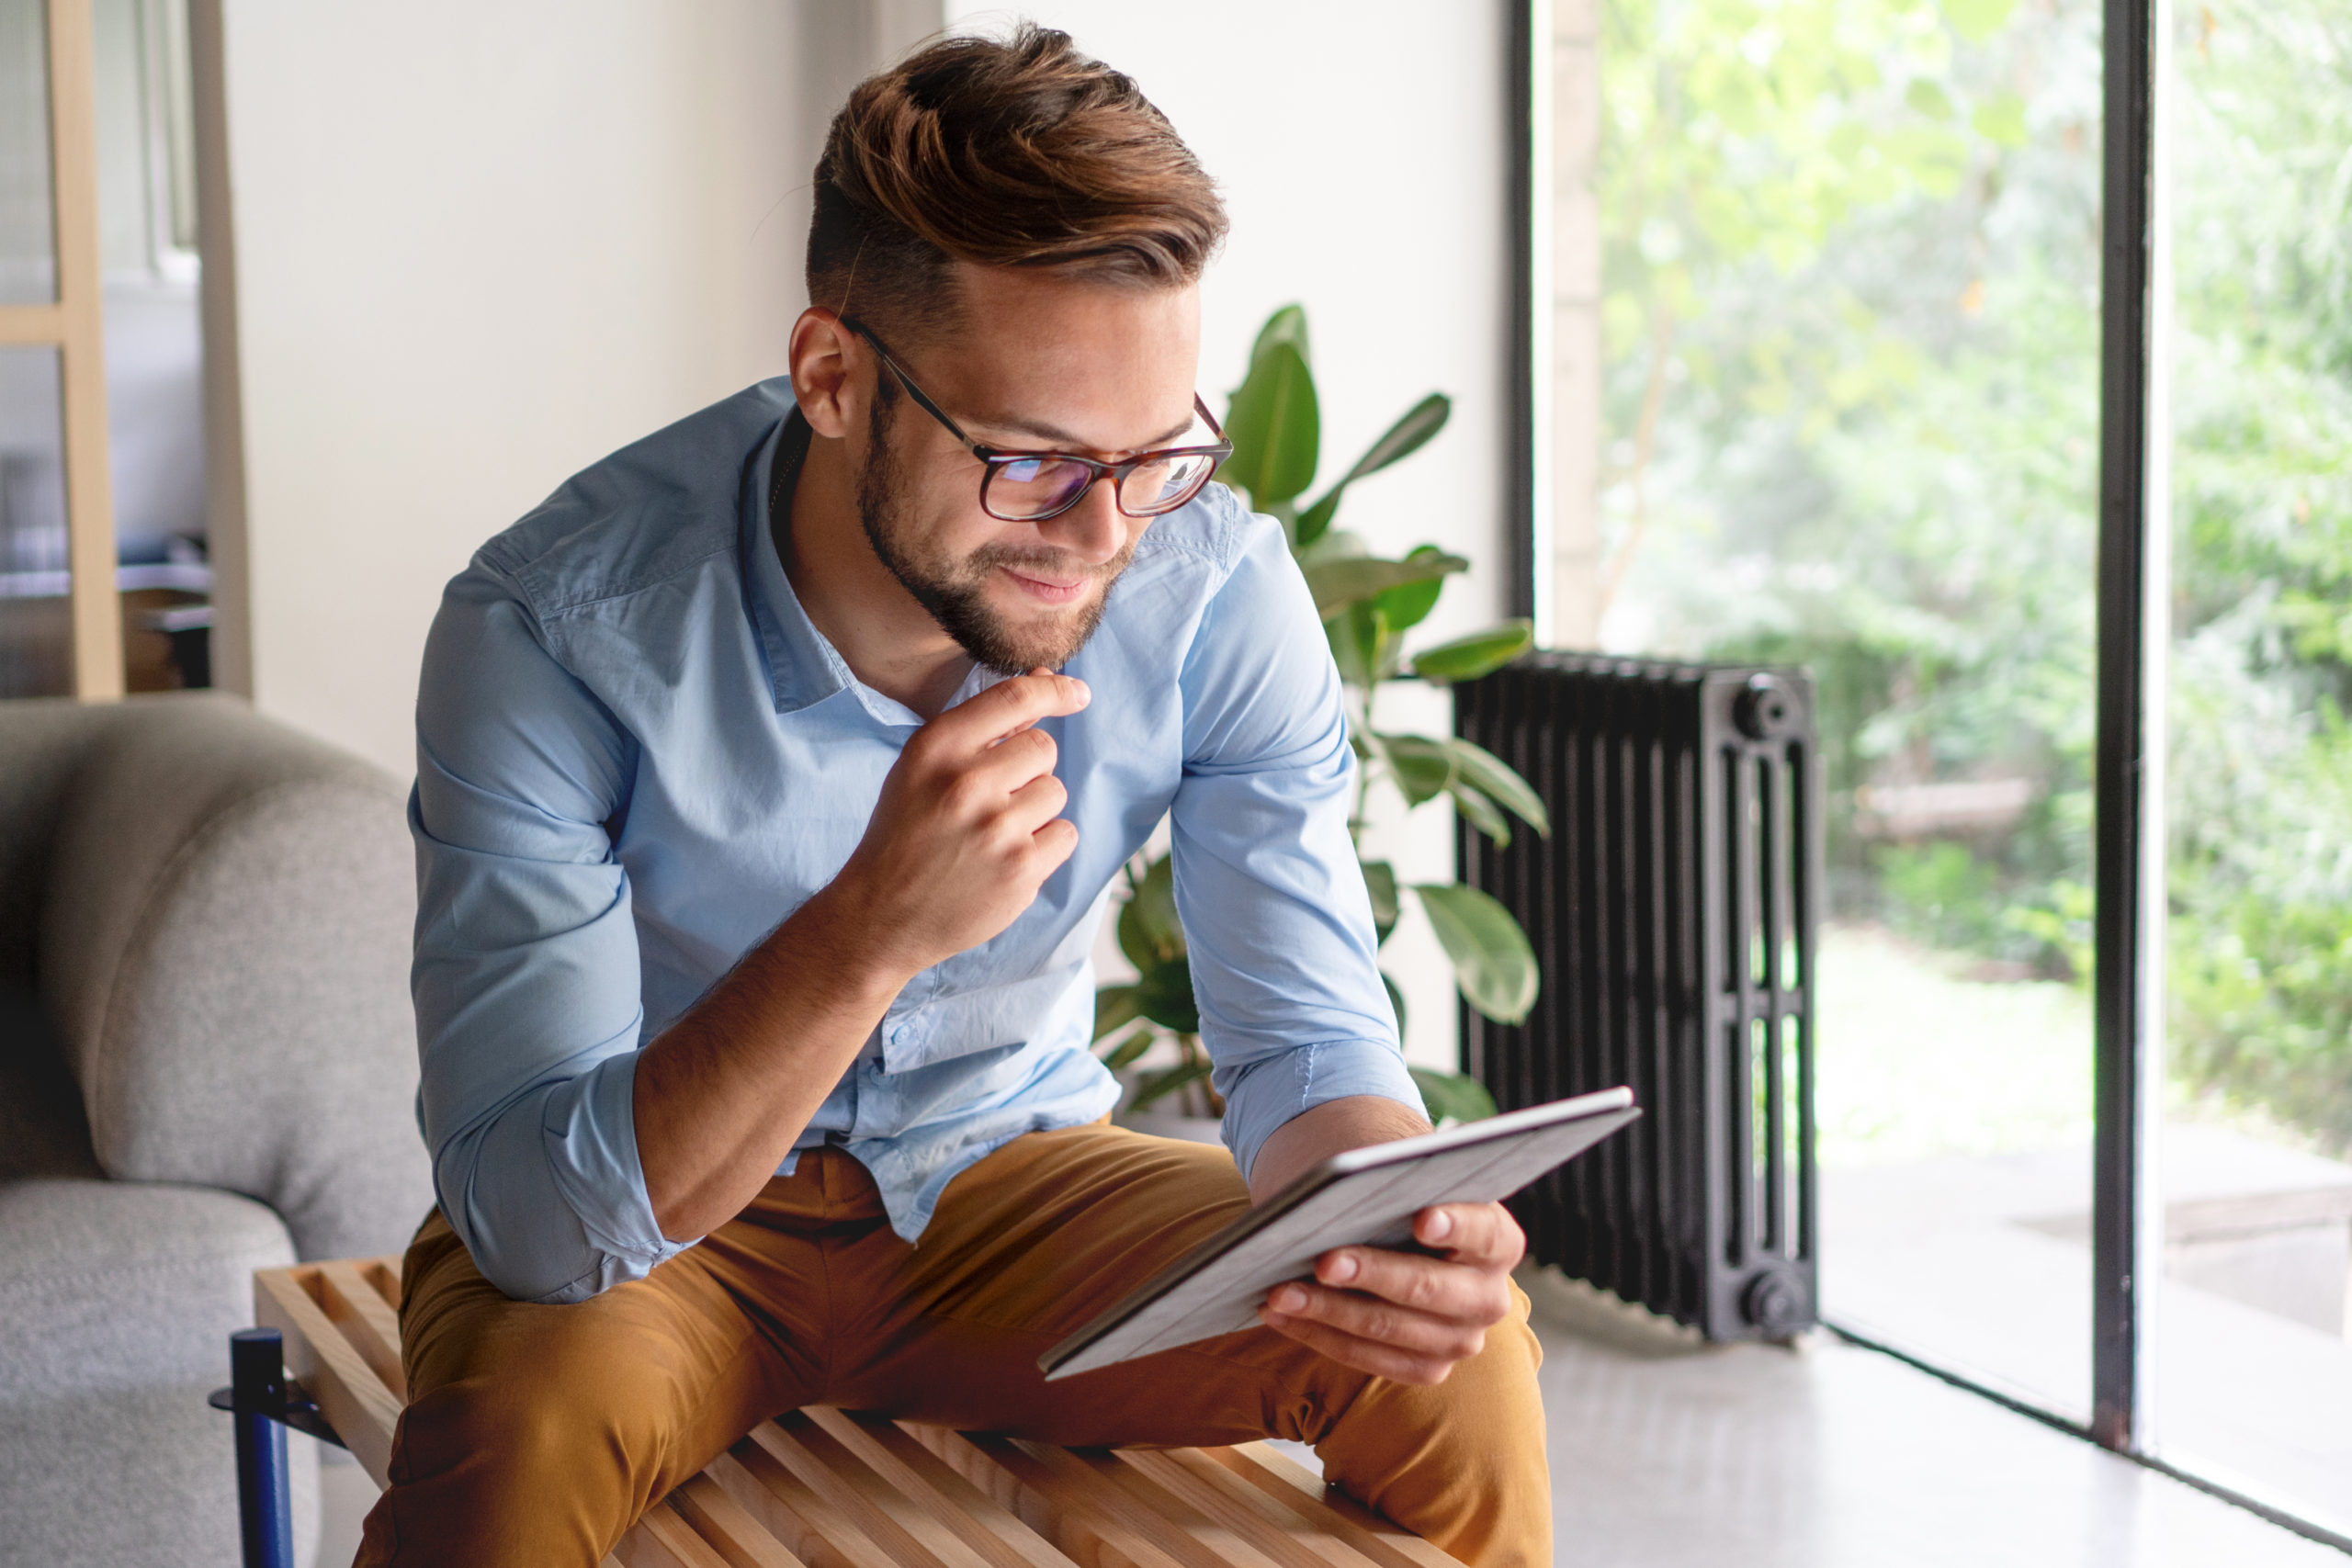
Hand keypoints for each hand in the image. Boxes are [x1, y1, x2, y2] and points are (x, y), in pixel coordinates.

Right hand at [827, 669, 1088, 979]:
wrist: (880, 915)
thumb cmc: (906, 833)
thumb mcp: (922, 768)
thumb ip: (980, 727)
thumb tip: (1044, 678)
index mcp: (936, 748)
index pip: (1013, 698)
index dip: (1054, 690)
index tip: (1078, 693)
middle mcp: (966, 783)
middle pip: (1043, 749)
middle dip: (1028, 770)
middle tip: (992, 801)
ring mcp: (996, 828)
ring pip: (1055, 792)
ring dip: (1035, 811)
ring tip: (992, 835)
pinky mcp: (1021, 870)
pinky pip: (1065, 835)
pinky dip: (1045, 846)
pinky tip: (1007, 859)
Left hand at [1257, 1200, 1525, 1384]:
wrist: (1402, 1239)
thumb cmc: (1399, 1201)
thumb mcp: (1404, 1186)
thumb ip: (1389, 1187)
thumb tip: (1336, 1191)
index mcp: (1499, 1241)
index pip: (1483, 1231)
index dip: (1454, 1225)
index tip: (1421, 1218)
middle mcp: (1489, 1296)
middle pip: (1428, 1287)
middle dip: (1371, 1273)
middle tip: (1323, 1260)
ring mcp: (1460, 1340)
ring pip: (1389, 1329)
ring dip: (1327, 1310)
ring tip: (1279, 1291)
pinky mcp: (1427, 1368)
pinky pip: (1367, 1359)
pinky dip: (1318, 1334)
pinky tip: (1278, 1314)